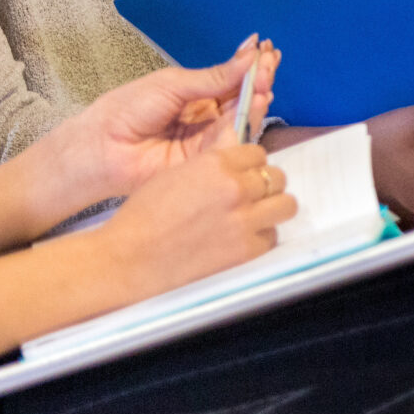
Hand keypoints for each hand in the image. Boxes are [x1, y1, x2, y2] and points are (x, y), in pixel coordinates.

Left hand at [37, 39, 275, 215]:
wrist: (100, 149)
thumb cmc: (126, 110)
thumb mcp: (172, 84)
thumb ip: (214, 77)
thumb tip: (249, 54)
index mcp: (194, 95)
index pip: (231, 79)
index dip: (250, 67)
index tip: (267, 51)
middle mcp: (205, 116)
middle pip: (242, 98)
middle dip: (259, 80)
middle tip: (270, 65)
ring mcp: (207, 138)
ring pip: (242, 118)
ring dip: (257, 99)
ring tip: (264, 85)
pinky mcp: (206, 160)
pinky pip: (232, 141)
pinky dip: (247, 122)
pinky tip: (256, 104)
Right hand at [100, 143, 297, 300]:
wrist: (127, 259)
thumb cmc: (142, 217)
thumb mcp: (176, 174)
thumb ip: (212, 168)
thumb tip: (237, 168)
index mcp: (216, 164)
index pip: (258, 153)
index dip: (250, 166)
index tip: (243, 175)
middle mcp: (237, 187)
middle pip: (277, 177)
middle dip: (265, 186)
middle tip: (249, 199)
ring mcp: (245, 219)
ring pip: (286, 205)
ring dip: (272, 210)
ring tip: (254, 218)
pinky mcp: (247, 250)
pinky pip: (272, 237)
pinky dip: (260, 238)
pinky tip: (240, 241)